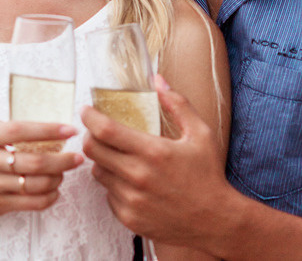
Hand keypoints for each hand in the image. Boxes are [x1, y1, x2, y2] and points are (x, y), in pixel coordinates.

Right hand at [0, 118, 83, 227]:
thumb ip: (3, 129)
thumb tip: (45, 126)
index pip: (20, 130)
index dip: (48, 130)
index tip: (70, 129)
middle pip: (33, 160)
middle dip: (62, 160)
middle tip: (78, 157)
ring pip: (34, 183)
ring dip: (56, 179)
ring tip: (64, 174)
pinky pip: (29, 202)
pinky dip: (47, 198)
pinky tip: (54, 192)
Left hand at [81, 76, 227, 247]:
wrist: (215, 221)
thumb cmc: (208, 175)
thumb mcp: (200, 134)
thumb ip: (177, 104)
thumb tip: (157, 80)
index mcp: (153, 152)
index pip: (105, 130)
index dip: (90, 117)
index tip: (86, 110)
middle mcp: (138, 176)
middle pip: (92, 150)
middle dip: (90, 136)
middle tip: (96, 132)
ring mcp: (131, 199)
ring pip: (98, 172)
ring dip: (102, 161)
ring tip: (118, 157)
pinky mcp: (129, 217)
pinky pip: (107, 194)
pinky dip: (113, 184)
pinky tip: (130, 181)